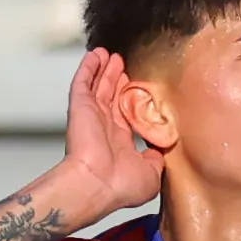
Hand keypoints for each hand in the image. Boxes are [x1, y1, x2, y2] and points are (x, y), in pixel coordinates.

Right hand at [52, 49, 164, 217]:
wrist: (96, 184)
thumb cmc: (120, 186)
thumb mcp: (152, 174)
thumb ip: (157, 158)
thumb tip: (160, 149)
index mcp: (119, 143)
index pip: (124, 114)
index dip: (128, 100)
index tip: (135, 86)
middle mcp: (104, 128)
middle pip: (110, 96)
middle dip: (116, 79)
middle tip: (121, 63)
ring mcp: (91, 115)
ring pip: (97, 85)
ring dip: (103, 69)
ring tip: (109, 54)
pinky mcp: (80, 106)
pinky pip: (83, 81)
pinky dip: (88, 67)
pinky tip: (95, 54)